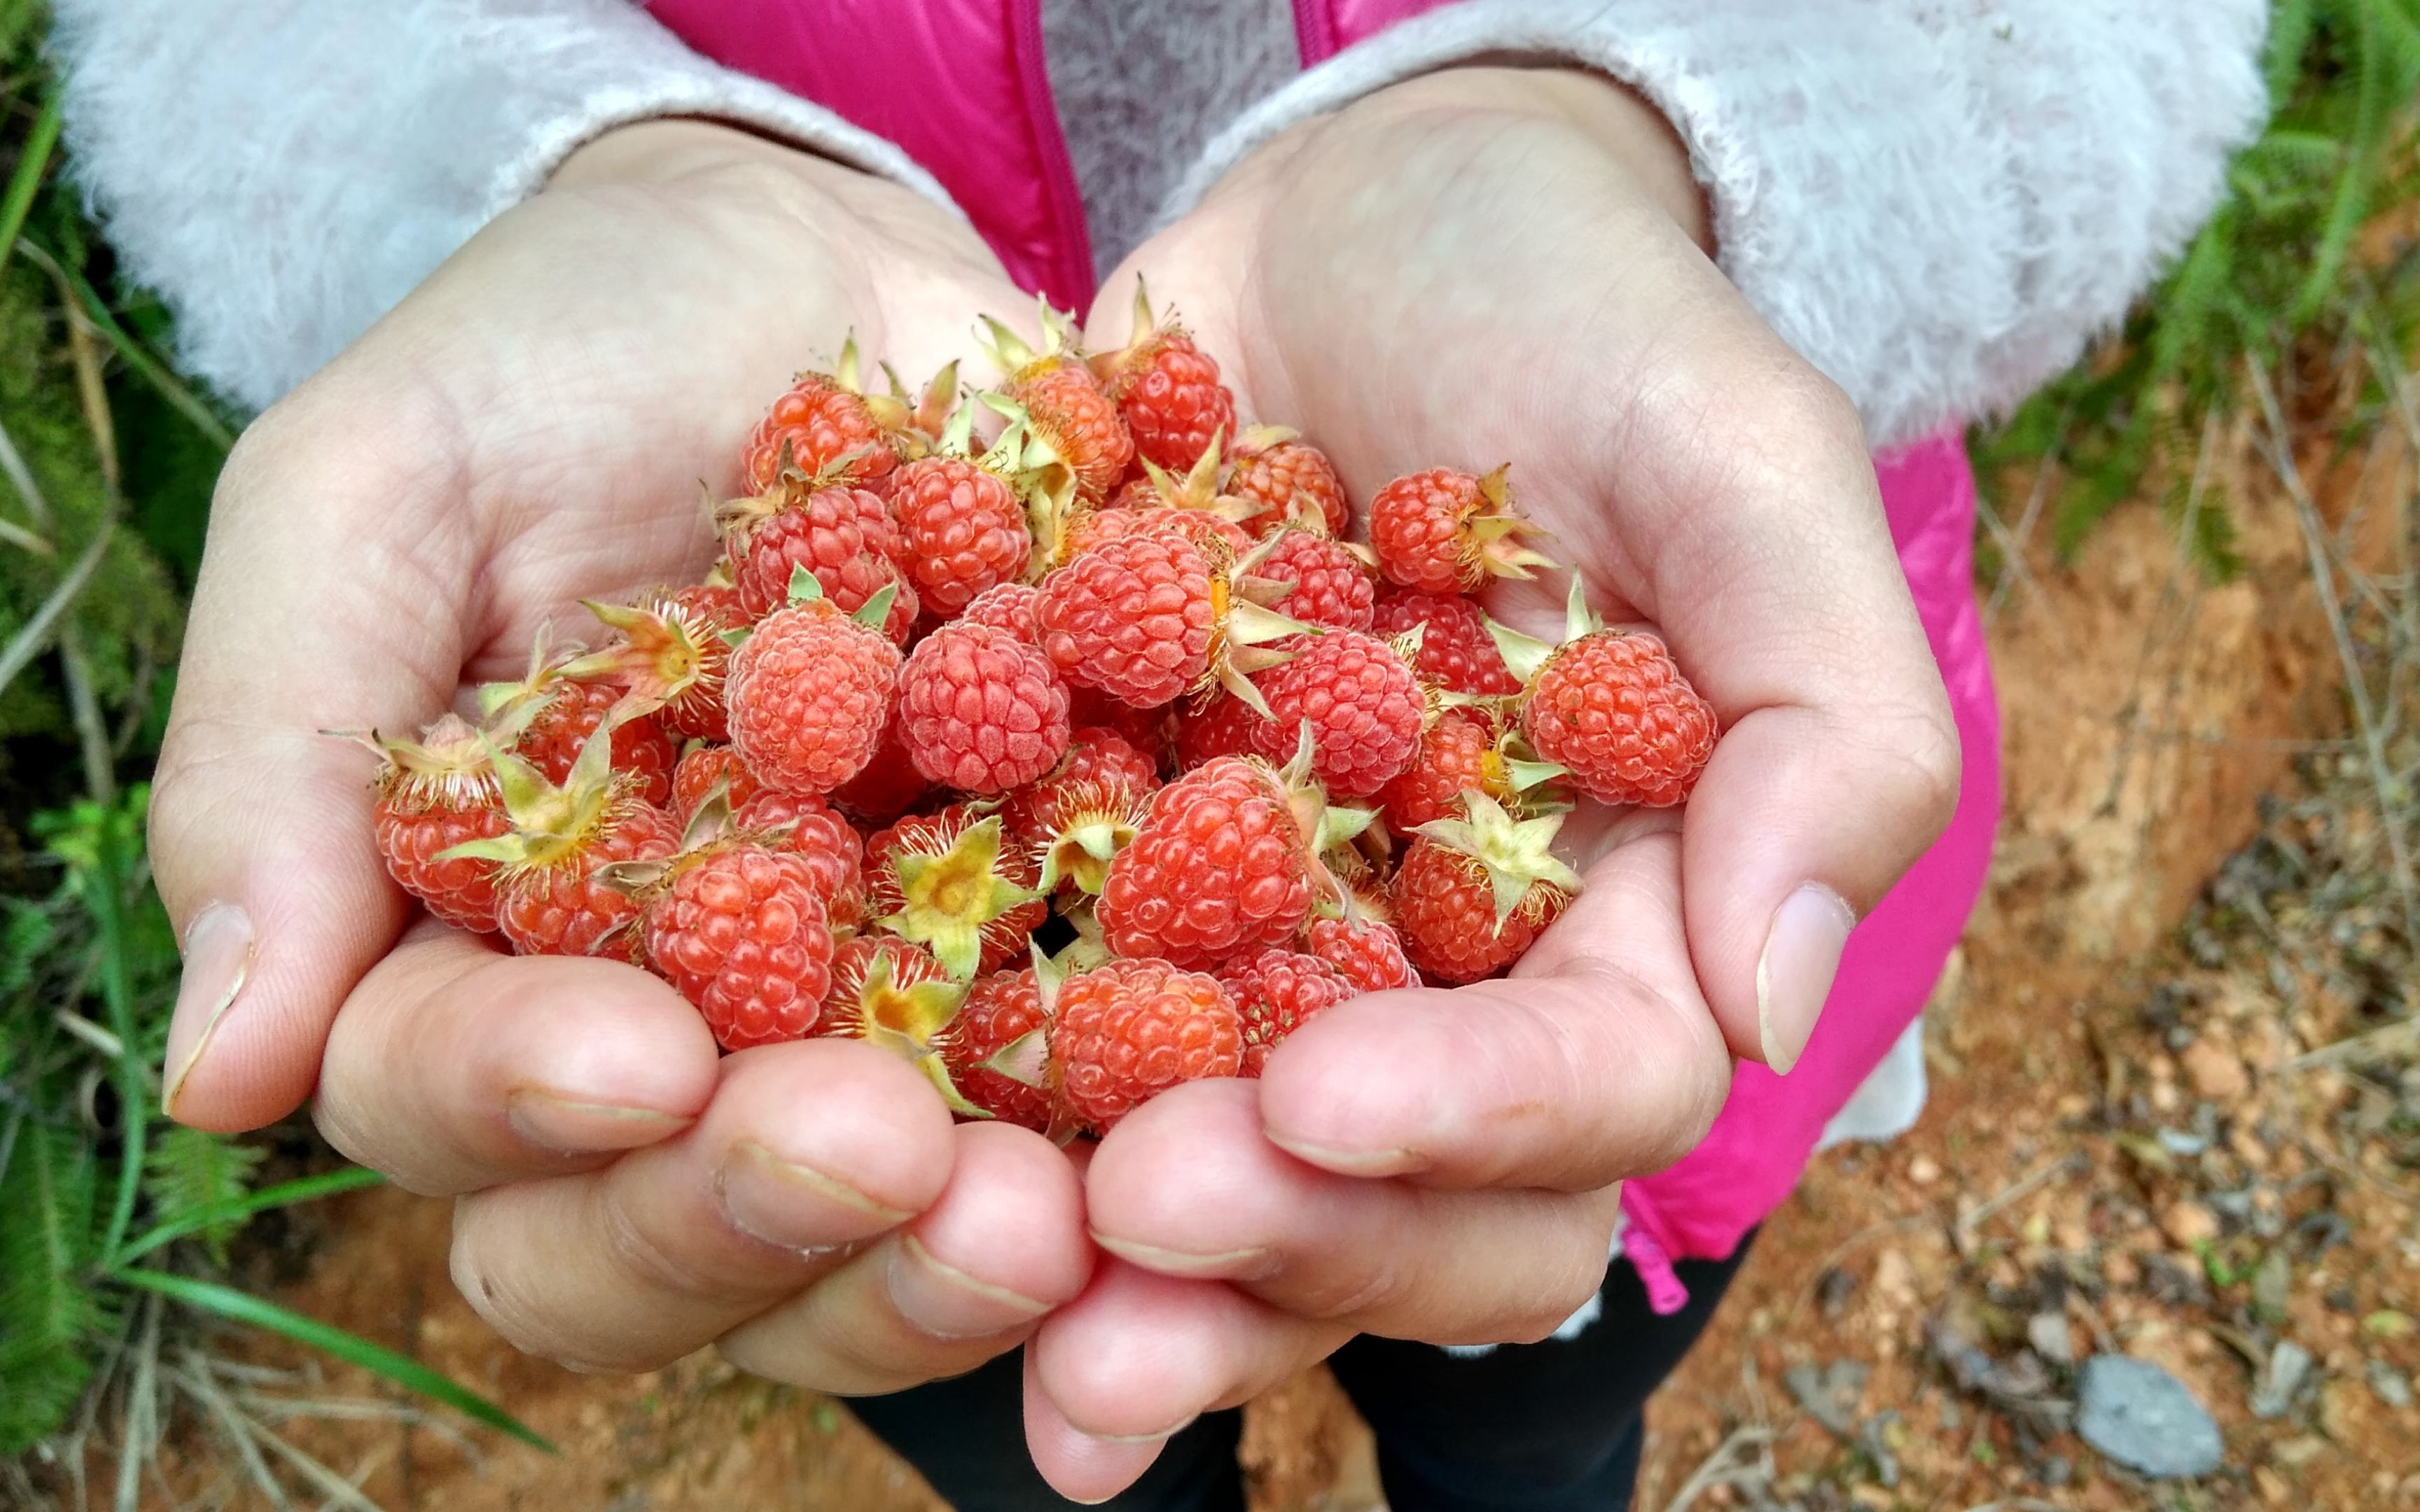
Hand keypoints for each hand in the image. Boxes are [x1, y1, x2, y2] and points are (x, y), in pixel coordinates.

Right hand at [149, 122, 1089, 1384]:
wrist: (815, 279)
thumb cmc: (559, 366)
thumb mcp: (381, 496)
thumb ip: (282, 754)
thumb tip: (224, 1073)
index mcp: (474, 955)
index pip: (449, 1102)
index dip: (524, 1105)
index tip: (634, 1055)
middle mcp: (669, 1040)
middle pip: (659, 1236)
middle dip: (758, 1215)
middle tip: (883, 1157)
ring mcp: (871, 1025)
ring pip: (873, 1239)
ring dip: (954, 1260)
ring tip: (1060, 1215)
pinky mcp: (1051, 967)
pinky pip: (1095, 1108)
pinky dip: (1150, 1142)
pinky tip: (1226, 1123)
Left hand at [1023, 67, 1961, 1497]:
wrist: (1356, 218)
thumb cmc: (1575, 316)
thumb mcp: (1734, 466)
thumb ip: (1822, 724)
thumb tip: (1767, 1005)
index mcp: (1621, 918)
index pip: (1591, 1091)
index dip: (1471, 1124)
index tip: (1314, 1098)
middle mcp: (1442, 982)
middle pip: (1403, 1204)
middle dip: (1282, 1244)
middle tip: (1129, 1221)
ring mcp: (1258, 951)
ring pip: (1219, 1184)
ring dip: (1115, 1275)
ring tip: (996, 1302)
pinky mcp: (1090, 888)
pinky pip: (1032, 1037)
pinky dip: (962, 1116)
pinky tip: (843, 1158)